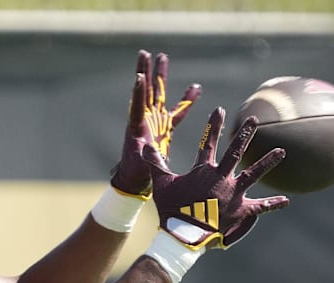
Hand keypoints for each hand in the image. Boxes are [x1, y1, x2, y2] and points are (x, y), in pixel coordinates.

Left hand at [111, 49, 201, 195]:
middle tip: (144, 53)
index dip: (138, 91)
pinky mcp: (164, 126)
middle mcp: (145, 119)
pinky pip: (178, 110)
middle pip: (145, 90)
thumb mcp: (140, 163)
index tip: (138, 76)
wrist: (138, 177)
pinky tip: (197, 87)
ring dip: (159, 75)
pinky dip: (187, 100)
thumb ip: (144, 155)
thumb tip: (145, 146)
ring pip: (157, 93)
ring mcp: (155, 121)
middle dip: (145, 72)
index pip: (137, 105)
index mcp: (137, 127)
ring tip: (162, 56)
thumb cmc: (137, 171)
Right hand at [144, 107, 289, 248]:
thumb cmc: (171, 208)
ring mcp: (234, 194)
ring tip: (281, 151)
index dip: (214, 125)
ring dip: (267, 162)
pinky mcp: (241, 211)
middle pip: (236, 152)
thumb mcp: (162, 184)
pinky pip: (260, 207)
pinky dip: (272, 204)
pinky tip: (286, 200)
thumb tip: (144, 146)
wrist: (184, 234)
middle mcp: (222, 178)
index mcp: (203, 170)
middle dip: (245, 135)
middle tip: (254, 121)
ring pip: (254, 174)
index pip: (208, 142)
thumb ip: (156, 163)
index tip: (220, 110)